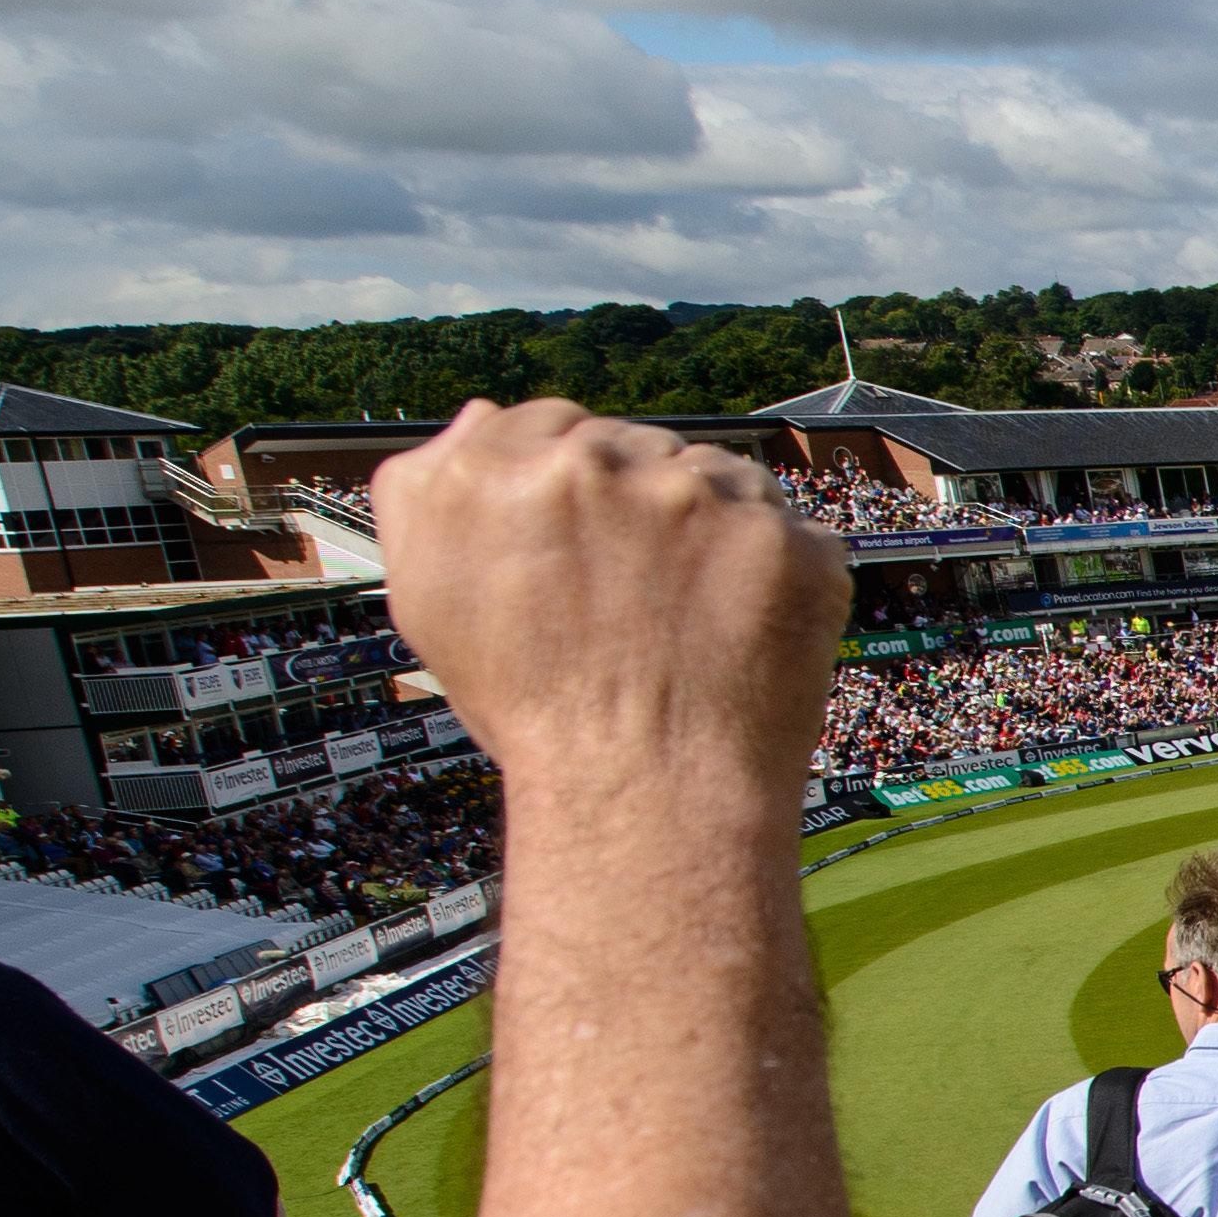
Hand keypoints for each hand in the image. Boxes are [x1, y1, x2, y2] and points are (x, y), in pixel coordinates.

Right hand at [375, 401, 841, 806]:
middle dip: (637, 507)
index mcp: (497, 471)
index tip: (584, 550)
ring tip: (687, 625)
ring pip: (713, 479)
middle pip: (631, 447)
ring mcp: (701, 496)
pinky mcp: (786, 535)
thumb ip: (431, 492)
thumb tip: (481, 419)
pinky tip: (741, 635)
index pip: (545, 428)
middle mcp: (595, 464)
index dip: (569, 492)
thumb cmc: (532, 715)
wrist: (643, 797)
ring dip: (709, 531)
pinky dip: (774, 578)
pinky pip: (789, 533)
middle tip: (635, 599)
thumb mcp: (428, 603)